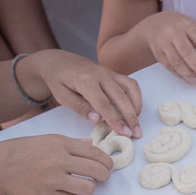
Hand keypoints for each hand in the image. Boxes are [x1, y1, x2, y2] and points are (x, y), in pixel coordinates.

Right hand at [0, 135, 113, 194]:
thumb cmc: (24, 152)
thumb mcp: (47, 140)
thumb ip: (71, 143)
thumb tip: (92, 143)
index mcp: (60, 144)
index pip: (95, 152)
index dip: (106, 161)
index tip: (108, 166)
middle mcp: (58, 160)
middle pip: (97, 171)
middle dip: (104, 176)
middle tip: (101, 178)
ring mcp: (52, 179)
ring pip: (89, 188)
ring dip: (89, 188)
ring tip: (83, 186)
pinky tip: (64, 192)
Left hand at [22, 50, 143, 137]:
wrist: (59, 61)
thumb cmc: (58, 80)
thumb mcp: (62, 96)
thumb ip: (80, 107)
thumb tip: (97, 120)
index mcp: (85, 80)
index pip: (103, 103)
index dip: (115, 119)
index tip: (123, 132)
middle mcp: (101, 75)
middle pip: (121, 97)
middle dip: (130, 117)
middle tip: (136, 133)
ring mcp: (109, 73)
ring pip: (130, 89)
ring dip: (137, 107)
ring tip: (136, 124)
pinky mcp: (114, 74)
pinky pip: (131, 84)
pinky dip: (136, 97)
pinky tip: (134, 110)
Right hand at [139, 12, 195, 86]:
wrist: (155, 24)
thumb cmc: (182, 28)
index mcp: (187, 26)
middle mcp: (173, 33)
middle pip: (186, 51)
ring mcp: (163, 43)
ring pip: (176, 61)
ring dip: (188, 74)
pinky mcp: (158, 53)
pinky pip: (169, 66)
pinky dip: (180, 75)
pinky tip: (189, 81)